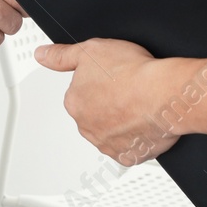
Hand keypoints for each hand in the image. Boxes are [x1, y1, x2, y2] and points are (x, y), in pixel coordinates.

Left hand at [34, 37, 178, 164]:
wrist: (164, 94)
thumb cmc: (132, 72)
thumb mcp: (89, 50)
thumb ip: (61, 55)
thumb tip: (41, 55)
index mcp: (74, 103)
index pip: (82, 93)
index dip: (100, 83)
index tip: (114, 78)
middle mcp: (86, 127)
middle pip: (96, 114)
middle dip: (109, 104)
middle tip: (128, 91)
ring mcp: (107, 144)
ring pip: (112, 131)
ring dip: (123, 122)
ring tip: (139, 105)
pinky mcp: (128, 157)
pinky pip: (130, 147)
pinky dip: (137, 137)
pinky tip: (145, 122)